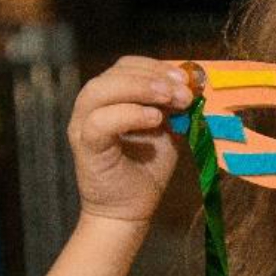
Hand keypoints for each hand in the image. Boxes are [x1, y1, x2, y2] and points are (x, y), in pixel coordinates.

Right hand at [67, 57, 194, 224]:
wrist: (130, 210)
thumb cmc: (147, 168)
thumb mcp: (166, 129)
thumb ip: (173, 107)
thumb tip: (192, 85)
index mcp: (111, 97)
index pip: (127, 66)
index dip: (157, 67)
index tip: (186, 79)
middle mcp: (91, 106)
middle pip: (115, 73)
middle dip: (154, 77)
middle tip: (183, 93)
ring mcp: (83, 124)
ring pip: (100, 90)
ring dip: (140, 89)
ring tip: (170, 100)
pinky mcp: (84, 145)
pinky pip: (100, 121)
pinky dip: (129, 114)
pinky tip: (154, 120)